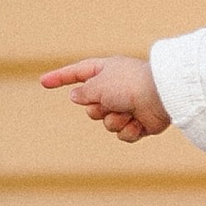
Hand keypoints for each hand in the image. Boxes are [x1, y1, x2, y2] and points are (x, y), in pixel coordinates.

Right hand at [42, 54, 169, 142]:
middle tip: (111, 102)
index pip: (77, 74)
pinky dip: (129, 130)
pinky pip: (123, 134)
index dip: (59, 78)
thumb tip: (75, 95)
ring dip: (115, 120)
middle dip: (98, 109)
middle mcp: (115, 88)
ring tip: (128, 112)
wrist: (162, 96)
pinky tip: (139, 122)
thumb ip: (84, 92)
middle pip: (91, 107)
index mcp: (106, 71)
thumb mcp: (99, 85)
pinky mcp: (139, 122)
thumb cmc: (129, 84)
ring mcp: (127, 106)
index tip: (43, 82)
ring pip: (106, 123)